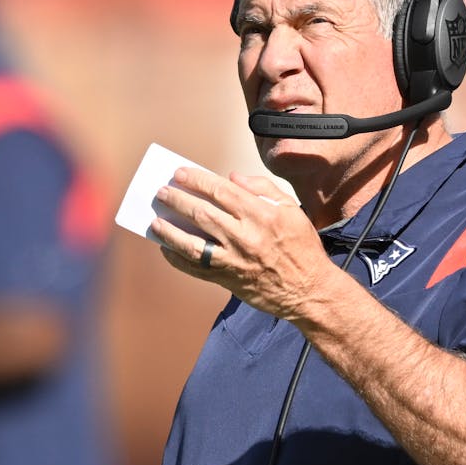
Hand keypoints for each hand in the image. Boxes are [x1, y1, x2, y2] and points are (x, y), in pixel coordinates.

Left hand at [150, 168, 334, 320]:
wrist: (309, 290)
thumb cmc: (302, 248)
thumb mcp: (291, 210)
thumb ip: (263, 188)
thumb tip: (233, 177)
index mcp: (261, 214)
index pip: (220, 190)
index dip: (196, 180)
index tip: (179, 174)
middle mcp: (245, 236)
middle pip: (201, 213)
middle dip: (177, 200)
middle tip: (162, 192)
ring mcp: (234, 260)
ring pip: (193, 243)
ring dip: (170, 231)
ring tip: (156, 221)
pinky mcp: (228, 280)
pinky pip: (196, 269)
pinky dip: (178, 259)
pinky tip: (167, 249)